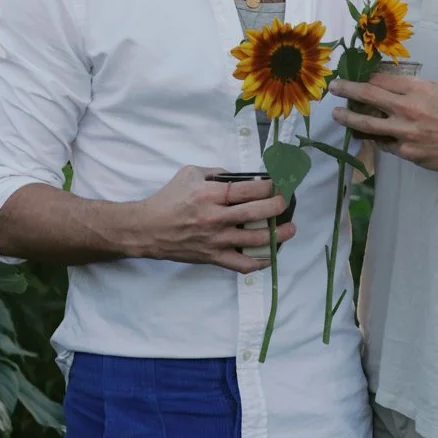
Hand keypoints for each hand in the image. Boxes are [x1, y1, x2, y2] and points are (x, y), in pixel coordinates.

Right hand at [129, 167, 294, 269]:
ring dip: (278, 235)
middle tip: (287, 202)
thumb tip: (243, 177)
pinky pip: (243, 264)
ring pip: (255, 240)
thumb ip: (217, 173)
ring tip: (290, 229)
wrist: (147, 229)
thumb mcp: (190, 174)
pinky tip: (271, 255)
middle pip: (257, 212)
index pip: (248, 189)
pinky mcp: (214, 257)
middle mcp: (215, 218)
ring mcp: (216, 240)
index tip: (280, 182)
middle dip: (278, 206)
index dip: (270, 185)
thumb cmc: (169, 199)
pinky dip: (261, 262)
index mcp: (209, 194)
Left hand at [331, 75, 437, 173]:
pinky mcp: (407, 153)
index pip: (382, 80)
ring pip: (368, 124)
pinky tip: (368, 136)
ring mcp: (404, 133)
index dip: (367, 78)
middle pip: (368, 96)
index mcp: (416, 89)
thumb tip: (400, 86)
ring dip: (350, 118)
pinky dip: (377, 139)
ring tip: (339, 115)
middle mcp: (406, 109)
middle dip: (347, 90)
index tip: (358, 78)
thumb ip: (418, 86)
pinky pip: (386, 144)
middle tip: (333, 88)